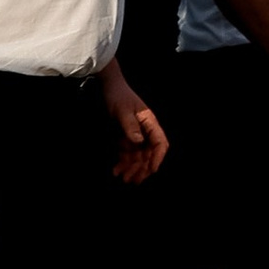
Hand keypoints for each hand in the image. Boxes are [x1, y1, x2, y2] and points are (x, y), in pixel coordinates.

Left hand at [103, 65, 169, 181]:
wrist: (108, 87)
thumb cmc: (118, 97)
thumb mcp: (123, 111)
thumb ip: (131, 126)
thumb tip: (139, 142)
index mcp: (150, 123)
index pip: (160, 143)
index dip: (158, 157)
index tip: (152, 169)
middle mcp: (145, 131)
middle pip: (149, 153)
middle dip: (142, 167)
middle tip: (134, 180)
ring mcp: (136, 134)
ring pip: (138, 156)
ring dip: (133, 168)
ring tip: (124, 179)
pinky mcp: (125, 136)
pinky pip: (127, 153)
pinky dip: (123, 162)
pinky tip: (116, 170)